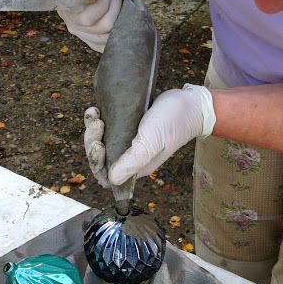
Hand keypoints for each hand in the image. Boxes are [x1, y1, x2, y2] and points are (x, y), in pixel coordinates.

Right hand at [58, 0, 138, 52]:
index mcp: (67, 10)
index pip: (85, 18)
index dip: (101, 4)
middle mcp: (74, 26)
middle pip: (101, 27)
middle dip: (114, 6)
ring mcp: (87, 37)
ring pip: (111, 34)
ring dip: (120, 13)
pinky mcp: (100, 43)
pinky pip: (114, 43)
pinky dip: (123, 27)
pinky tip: (121, 13)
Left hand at [84, 84, 215, 186]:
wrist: (190, 103)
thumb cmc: (172, 122)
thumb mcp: (151, 142)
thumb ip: (133, 161)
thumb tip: (111, 179)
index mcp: (136, 166)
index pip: (106, 174)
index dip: (96, 162)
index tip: (98, 144)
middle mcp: (130, 156)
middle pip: (101, 157)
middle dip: (92, 143)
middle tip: (97, 124)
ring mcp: (129, 141)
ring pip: (102, 141)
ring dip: (93, 130)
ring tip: (95, 114)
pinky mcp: (128, 126)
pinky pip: (108, 128)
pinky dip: (99, 120)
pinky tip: (98, 109)